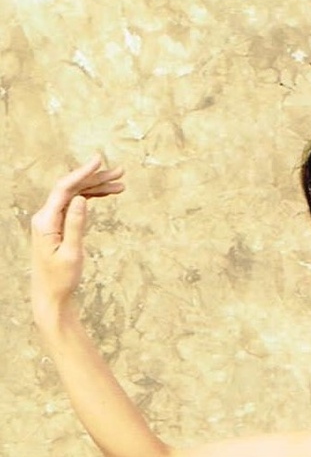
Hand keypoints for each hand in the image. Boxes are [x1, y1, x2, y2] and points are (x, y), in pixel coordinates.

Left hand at [30, 153, 124, 317]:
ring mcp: (50, 221)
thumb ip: (75, 224)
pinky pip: (72, 206)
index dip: (82, 173)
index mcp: (46, 222)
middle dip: (95, 179)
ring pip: (73, 196)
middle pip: (70, 189)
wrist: (50, 295)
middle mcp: (45, 217)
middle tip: (120, 173)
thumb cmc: (61, 279)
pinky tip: (105, 195)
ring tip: (120, 185)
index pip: (64, 189)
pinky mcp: (56, 226)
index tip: (100, 161)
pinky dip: (89, 199)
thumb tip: (80, 198)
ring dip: (95, 188)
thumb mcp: (72, 253)